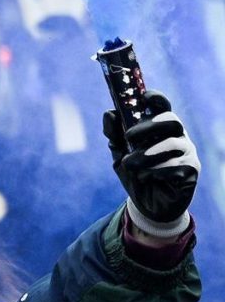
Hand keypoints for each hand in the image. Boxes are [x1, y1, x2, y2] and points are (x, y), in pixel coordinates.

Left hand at [103, 91, 198, 230]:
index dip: (157, 98)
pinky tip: (145, 176)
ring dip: (147, 154)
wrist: (146, 205)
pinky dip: (157, 170)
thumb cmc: (135, 173)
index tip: (144, 96)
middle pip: (172, 120)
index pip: (164, 107)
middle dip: (149, 126)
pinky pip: (178, 165)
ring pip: (173, 144)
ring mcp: (187, 153)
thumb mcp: (119, 154)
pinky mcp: (192, 170)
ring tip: (130, 164)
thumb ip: (114, 135)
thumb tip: (109, 113)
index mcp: (160, 129)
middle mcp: (177, 137)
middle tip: (129, 136)